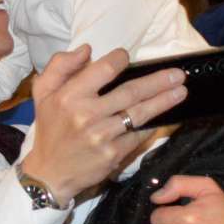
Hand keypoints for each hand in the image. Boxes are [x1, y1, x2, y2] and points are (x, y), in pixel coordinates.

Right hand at [22, 47, 186, 200]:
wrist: (50, 173)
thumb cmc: (50, 129)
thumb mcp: (43, 93)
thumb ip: (60, 65)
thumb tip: (87, 50)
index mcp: (69, 96)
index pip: (104, 70)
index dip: (120, 59)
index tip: (127, 57)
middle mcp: (87, 115)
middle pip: (130, 91)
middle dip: (158, 81)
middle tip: (177, 74)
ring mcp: (102, 136)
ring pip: (140, 113)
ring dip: (164, 101)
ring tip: (181, 91)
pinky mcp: (113, 154)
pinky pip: (138, 135)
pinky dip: (152, 125)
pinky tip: (165, 117)